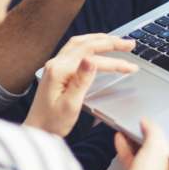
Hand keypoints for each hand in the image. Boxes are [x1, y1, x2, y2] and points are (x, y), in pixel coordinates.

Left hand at [23, 34, 138, 135]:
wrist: (36, 130)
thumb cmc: (52, 123)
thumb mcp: (70, 105)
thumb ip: (81, 81)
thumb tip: (91, 60)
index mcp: (59, 71)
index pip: (93, 61)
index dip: (115, 63)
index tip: (131, 67)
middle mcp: (55, 64)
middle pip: (87, 45)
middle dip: (111, 43)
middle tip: (130, 43)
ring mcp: (54, 65)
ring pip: (80, 43)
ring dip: (99, 39)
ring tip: (117, 40)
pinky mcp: (56, 69)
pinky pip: (74, 49)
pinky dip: (89, 44)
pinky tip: (97, 45)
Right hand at [112, 117, 168, 169]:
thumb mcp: (157, 147)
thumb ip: (154, 131)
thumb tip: (148, 122)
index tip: (160, 120)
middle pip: (159, 147)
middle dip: (150, 134)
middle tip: (143, 123)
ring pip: (143, 153)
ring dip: (135, 139)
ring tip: (130, 128)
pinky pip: (131, 159)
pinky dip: (125, 148)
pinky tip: (120, 139)